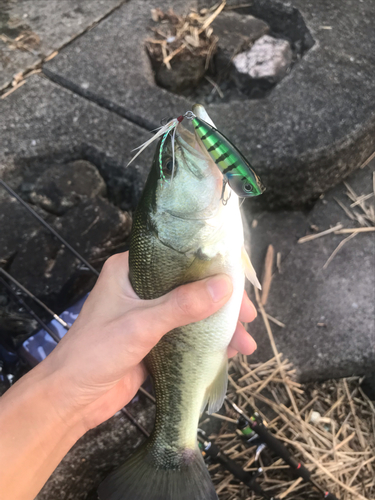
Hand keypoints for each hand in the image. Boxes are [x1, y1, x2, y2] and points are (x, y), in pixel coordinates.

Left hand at [42, 252, 256, 431]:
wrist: (72, 398)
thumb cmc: (97, 351)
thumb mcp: (142, 324)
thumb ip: (183, 305)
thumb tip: (225, 287)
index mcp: (131, 269)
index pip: (177, 256)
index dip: (210, 265)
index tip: (238, 278)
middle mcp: (141, 286)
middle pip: (190, 285)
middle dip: (221, 302)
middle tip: (248, 316)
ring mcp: (148, 313)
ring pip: (192, 311)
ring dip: (218, 326)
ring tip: (245, 344)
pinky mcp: (154, 338)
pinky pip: (187, 333)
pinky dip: (207, 341)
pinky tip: (228, 352)